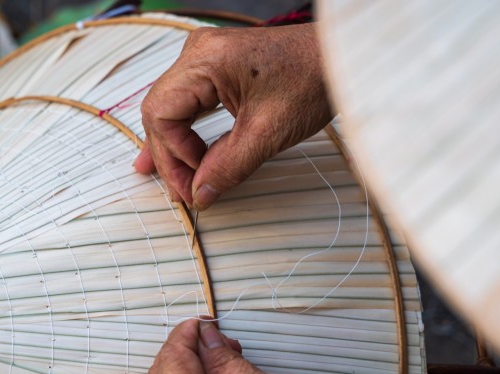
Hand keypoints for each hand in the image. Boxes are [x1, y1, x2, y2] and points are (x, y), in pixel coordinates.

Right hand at [136, 23, 333, 209]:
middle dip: (171, 156)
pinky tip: (179, 153)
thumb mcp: (268, 133)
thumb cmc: (312, 80)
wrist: (339, 58)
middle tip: (185, 192)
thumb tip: (200, 194)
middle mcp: (198, 52)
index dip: (173, 155)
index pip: (161, 113)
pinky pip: (187, 101)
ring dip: (174, 146)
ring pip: (171, 108)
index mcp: (206, 61)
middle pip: (161, 111)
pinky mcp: (216, 66)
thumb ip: (228, 167)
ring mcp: (205, 57)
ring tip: (173, 180)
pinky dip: (185, 130)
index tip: (194, 184)